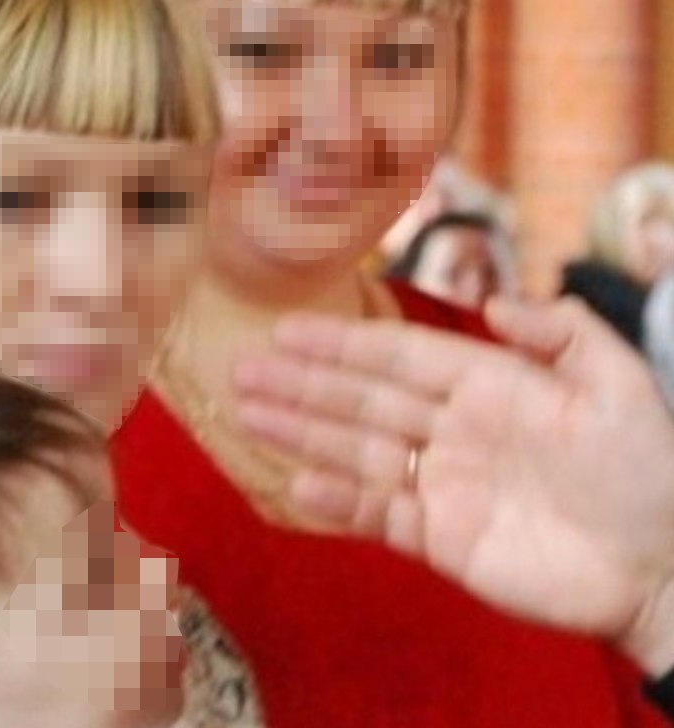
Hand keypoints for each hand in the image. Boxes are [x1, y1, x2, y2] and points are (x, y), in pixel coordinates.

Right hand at [233, 297, 673, 673]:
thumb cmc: (649, 472)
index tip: (286, 329)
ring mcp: (441, 484)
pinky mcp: (441, 539)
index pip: (398, 357)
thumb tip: (491, 304)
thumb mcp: (619, 384)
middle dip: (301, 384)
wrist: (666, 569)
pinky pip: (379, 513)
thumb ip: (562, 332)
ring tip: (247, 413)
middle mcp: (451, 428)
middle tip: (242, 368)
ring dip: (302, 432)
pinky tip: (297, 483)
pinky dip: (338, 501)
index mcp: (486, 385)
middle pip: (362, 400)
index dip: (341, 343)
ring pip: (358, 450)